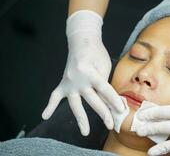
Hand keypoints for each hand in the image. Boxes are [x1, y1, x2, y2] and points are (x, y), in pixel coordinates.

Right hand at [42, 10, 124, 135]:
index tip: (121, 110)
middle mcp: (77, 78)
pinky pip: (55, 95)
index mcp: (90, 71)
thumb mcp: (104, 65)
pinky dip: (50, 105)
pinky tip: (45, 116)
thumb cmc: (96, 52)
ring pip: (74, 104)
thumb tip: (107, 101)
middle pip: (92, 99)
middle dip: (103, 113)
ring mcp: (68, 82)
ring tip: (85, 132)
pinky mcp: (63, 82)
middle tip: (111, 125)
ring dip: (80, 118)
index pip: (104, 89)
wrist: (81, 40)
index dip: (114, 100)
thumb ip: (103, 83)